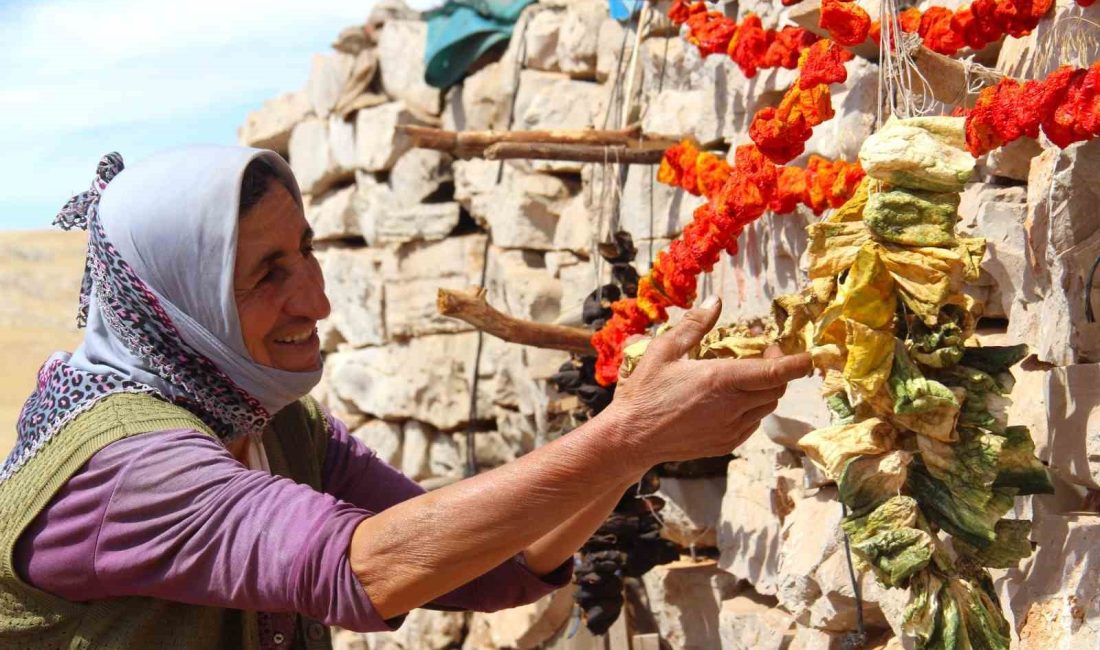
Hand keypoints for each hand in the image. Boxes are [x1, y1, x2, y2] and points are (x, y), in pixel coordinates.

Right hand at [602, 296, 811, 472]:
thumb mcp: (664, 350)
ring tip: (747, 374)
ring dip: (766, 388)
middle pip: (776, 388)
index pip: (774, 371)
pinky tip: (732, 398)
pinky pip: (753, 423)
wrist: (632, 438)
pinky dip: (752, 407)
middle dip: (780, 368)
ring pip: (767, 406)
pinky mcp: (727, 444)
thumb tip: (716, 301)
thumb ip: (695, 325)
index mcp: (719, 380)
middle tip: (766, 350)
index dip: (798, 363)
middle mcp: (731, 407)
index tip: (809, 355)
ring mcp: (731, 429)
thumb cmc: (644, 392)